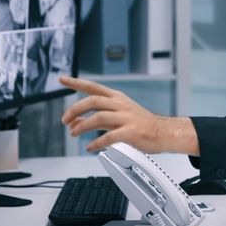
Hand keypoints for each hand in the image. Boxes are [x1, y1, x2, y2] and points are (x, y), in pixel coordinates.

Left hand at [59, 76, 198, 154]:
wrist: (163, 132)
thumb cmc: (140, 123)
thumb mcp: (116, 116)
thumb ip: (96, 117)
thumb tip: (74, 121)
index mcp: (117, 98)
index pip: (93, 86)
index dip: (76, 82)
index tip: (62, 79)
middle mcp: (120, 105)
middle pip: (92, 100)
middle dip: (75, 109)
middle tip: (65, 120)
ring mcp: (126, 117)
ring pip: (98, 117)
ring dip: (82, 126)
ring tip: (74, 133)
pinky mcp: (130, 132)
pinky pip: (109, 137)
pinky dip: (96, 143)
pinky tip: (90, 147)